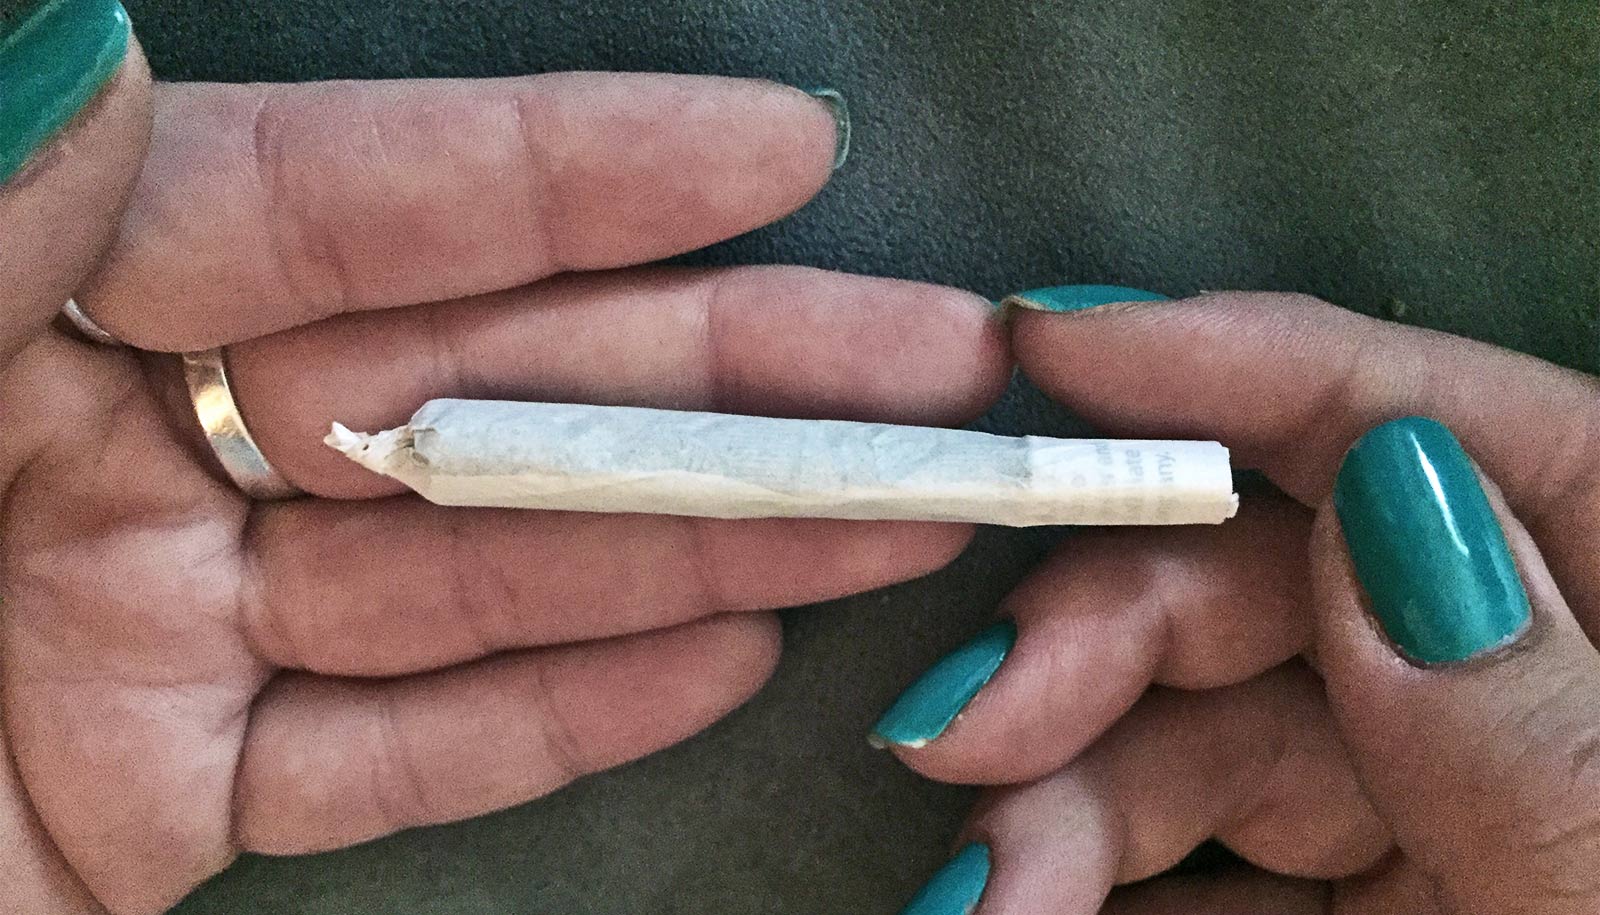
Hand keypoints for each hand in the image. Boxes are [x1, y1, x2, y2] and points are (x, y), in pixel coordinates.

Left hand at [0, 8, 1008, 911]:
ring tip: (888, 510)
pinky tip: (724, 650)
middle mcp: (115, 437)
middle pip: (484, 384)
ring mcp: (153, 622)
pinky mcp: (157, 798)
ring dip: (696, 541)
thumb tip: (99, 34)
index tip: (777, 150)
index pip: (358, 199)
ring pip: (480, 567)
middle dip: (722, 370)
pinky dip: (561, 710)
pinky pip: (396, 749)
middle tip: (925, 362)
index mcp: (34, 279)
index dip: (579, 170)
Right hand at [875, 290, 1599, 913]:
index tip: (1060, 345)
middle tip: (962, 719)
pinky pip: (1197, 853)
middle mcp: (1522, 703)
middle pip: (1273, 578)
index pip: (1457, 438)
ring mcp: (1429, 813)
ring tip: (985, 894)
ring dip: (1056, 789)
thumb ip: (1538, 736)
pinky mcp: (1354, 908)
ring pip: (1201, 724)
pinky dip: (1086, 870)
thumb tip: (1395, 508)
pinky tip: (1018, 899)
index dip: (1249, 367)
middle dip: (1092, 629)